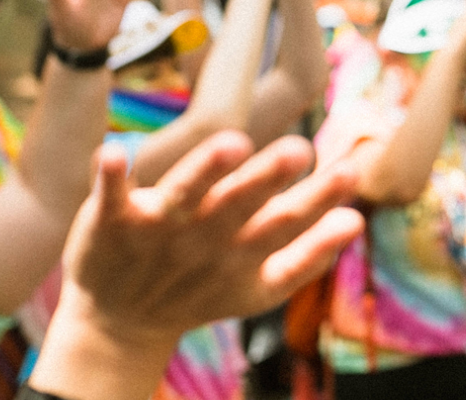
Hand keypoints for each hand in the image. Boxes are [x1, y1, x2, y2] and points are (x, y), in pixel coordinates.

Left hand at [55, 133, 361, 345]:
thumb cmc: (205, 288)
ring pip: (185, 194)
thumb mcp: (262, 285)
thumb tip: (356, 221)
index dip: (320, 198)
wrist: (123, 320)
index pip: (288, 222)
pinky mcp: (112, 221)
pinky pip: (110, 196)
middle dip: (267, 177)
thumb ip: (308, 254)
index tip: (352, 170)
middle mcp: (206, 238)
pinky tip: (113, 152)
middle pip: (241, 204)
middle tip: (298, 150)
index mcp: (245, 252)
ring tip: (232, 144)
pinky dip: (111, 176)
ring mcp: (159, 228)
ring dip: (206, 169)